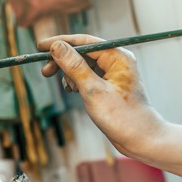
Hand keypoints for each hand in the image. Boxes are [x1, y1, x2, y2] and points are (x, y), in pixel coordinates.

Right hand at [37, 34, 164, 157]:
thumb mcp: (93, 91)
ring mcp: (113, 73)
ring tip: (69, 89)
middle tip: (45, 71)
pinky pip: (88, 76)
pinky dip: (77, 81)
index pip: (84, 42)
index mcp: (117, 57)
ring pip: (83, 65)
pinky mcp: (109, 85)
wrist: (141, 139)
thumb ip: (74, 67)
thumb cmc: (122, 117)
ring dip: (70, 73)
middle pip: (82, 52)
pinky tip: (73, 90)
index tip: (40, 46)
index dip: (60, 42)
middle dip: (63, 61)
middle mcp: (116, 61)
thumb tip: (57, 47)